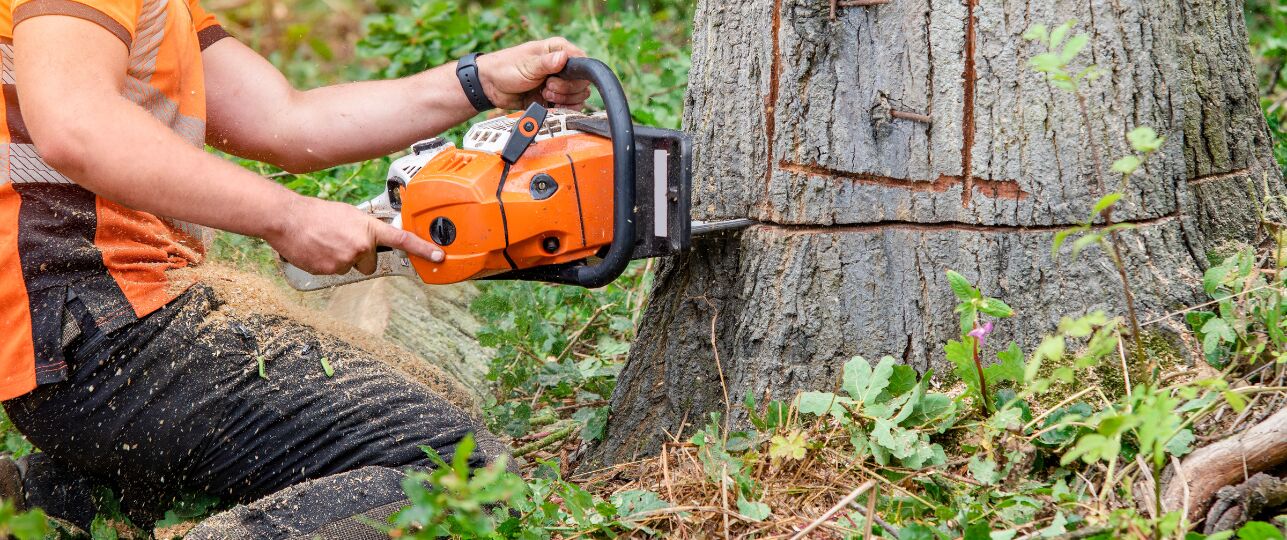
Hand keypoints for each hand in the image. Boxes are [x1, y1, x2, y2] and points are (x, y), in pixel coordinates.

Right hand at [267, 195, 444, 274]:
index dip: (422, 249)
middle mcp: (361, 245)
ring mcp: (346, 260)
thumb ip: (365, 227)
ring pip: (352, 267)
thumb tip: (372, 237)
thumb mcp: (347, 214)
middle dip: (360, 255)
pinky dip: (328, 264)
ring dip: (342, 258)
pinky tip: (317, 250)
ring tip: (325, 242)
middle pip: (370, 262)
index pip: (401, 240)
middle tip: (341, 240)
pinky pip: (336, 272)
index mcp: (368, 228)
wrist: (288, 219)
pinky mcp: (331, 271)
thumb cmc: (316, 213)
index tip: (438, 256)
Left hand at [475, 37, 591, 109]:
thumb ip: (546, 63)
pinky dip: (562, 109)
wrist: (491, 87)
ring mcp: (560, 83)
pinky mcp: (556, 97)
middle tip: (547, 87)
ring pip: (579, 96)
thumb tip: (563, 58)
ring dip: (563, 100)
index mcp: (558, 50)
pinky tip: (549, 105)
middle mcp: (562, 66)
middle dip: (566, 90)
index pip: (583, 62)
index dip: (575, 75)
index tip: (556, 79)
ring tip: (544, 94)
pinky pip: (570, 106)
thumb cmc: (505, 68)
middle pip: (582, 83)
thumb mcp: (526, 65)